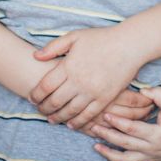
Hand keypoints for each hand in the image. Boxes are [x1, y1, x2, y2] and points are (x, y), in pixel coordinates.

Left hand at [29, 27, 144, 128]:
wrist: (128, 45)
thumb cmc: (101, 38)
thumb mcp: (75, 36)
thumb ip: (54, 47)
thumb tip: (36, 56)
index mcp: (69, 66)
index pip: (45, 86)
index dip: (36, 95)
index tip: (32, 98)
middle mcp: (79, 81)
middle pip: (55, 101)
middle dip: (44, 108)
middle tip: (40, 110)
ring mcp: (92, 92)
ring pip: (70, 111)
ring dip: (58, 117)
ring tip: (52, 119)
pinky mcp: (105, 98)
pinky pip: (89, 115)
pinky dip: (78, 122)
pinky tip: (72, 124)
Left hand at [90, 86, 160, 160]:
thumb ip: (158, 95)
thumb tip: (143, 90)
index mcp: (157, 135)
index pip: (133, 129)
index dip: (118, 122)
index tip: (105, 115)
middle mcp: (152, 149)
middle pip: (125, 144)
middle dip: (107, 136)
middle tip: (94, 128)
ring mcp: (150, 158)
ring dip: (109, 155)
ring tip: (96, 147)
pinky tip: (107, 157)